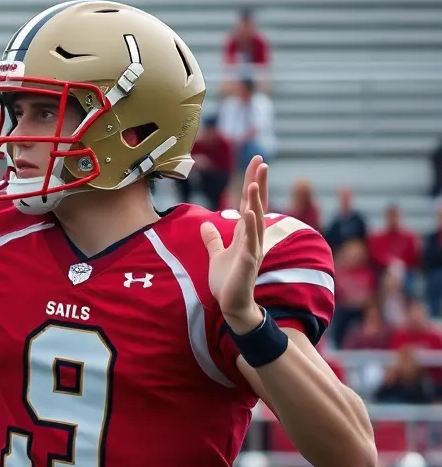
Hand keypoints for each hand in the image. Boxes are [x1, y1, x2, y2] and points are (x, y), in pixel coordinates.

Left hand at [201, 155, 268, 333]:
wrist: (233, 305)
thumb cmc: (228, 281)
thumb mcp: (216, 256)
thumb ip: (213, 240)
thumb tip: (206, 225)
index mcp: (244, 234)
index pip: (248, 203)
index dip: (251, 183)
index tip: (255, 163)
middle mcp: (251, 238)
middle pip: (256, 205)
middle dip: (258, 183)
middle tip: (261, 161)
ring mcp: (251, 249)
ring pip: (255, 220)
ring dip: (255, 201)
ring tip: (254, 182)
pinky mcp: (248, 262)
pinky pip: (251, 241)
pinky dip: (251, 227)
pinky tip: (250, 213)